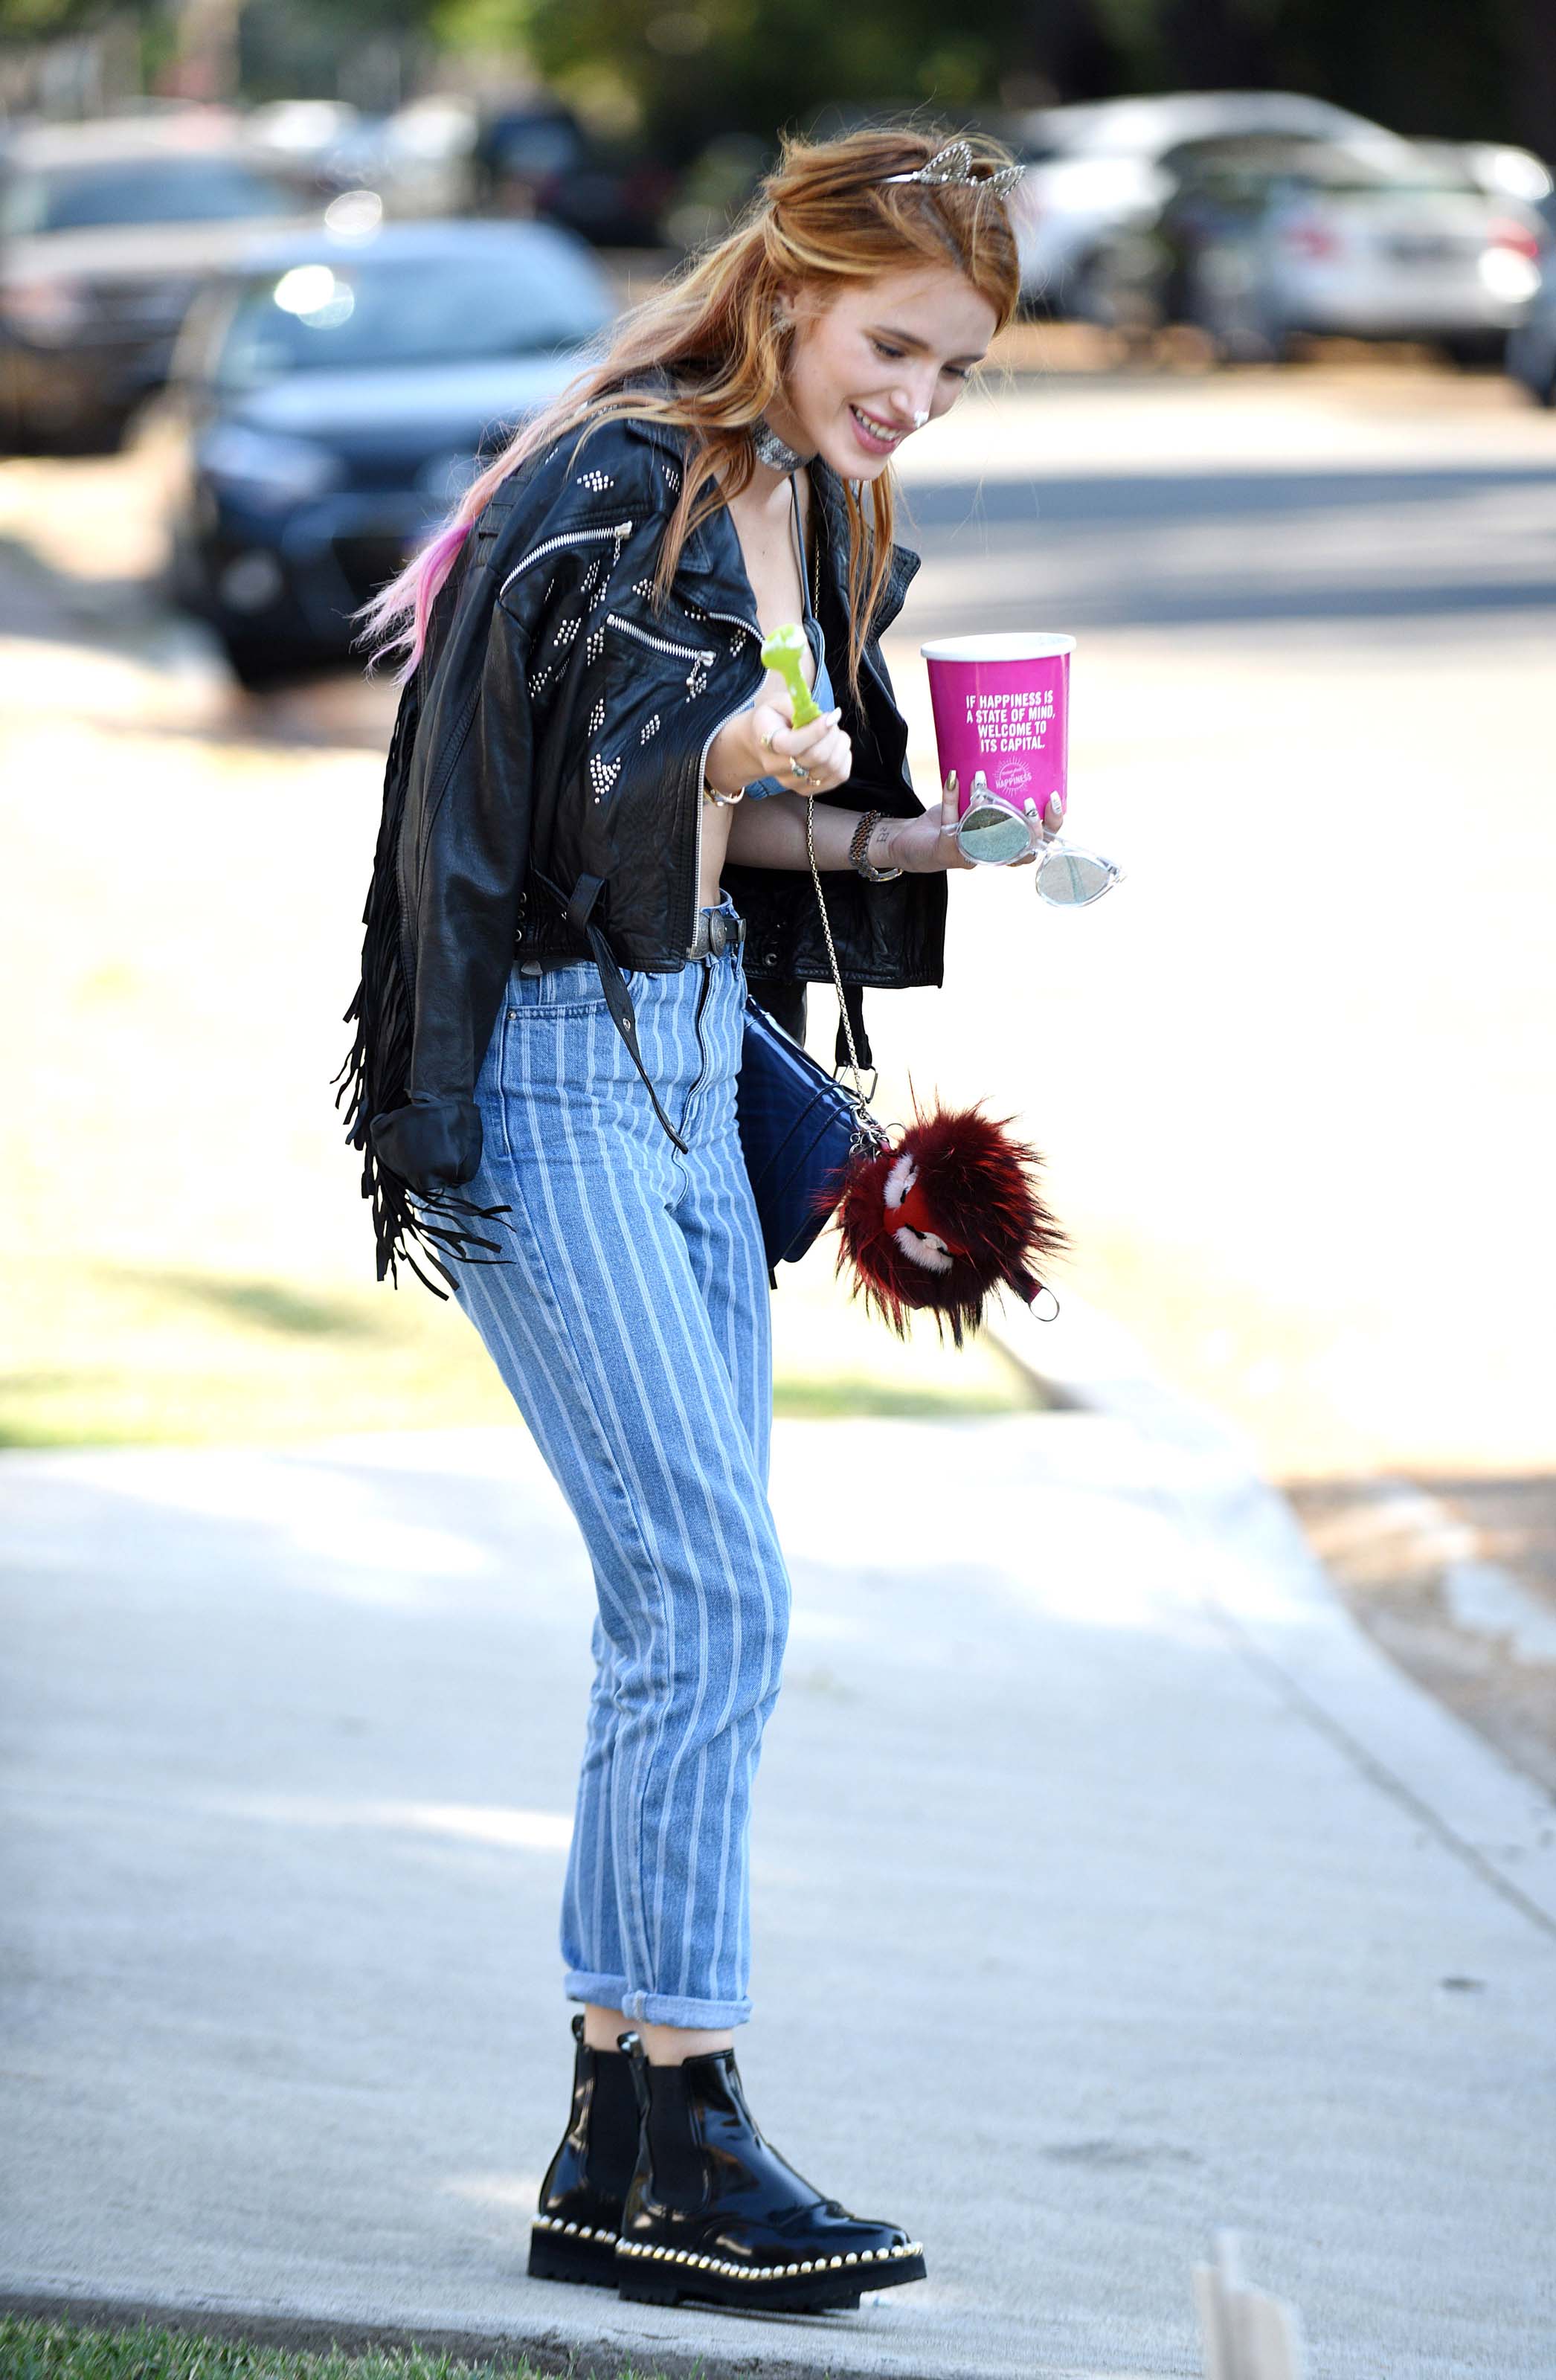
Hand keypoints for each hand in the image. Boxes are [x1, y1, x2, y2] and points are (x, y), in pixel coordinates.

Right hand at [707, 694, 851, 795]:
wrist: (760, 743)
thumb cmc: (773, 718)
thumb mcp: (778, 702)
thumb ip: (799, 705)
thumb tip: (827, 719)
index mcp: (766, 742)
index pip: (792, 745)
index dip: (816, 731)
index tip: (831, 716)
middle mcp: (776, 767)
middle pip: (815, 757)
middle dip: (831, 734)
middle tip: (830, 720)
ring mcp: (792, 782)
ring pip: (831, 767)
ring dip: (840, 745)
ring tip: (833, 732)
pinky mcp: (807, 789)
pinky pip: (839, 776)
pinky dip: (844, 758)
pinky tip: (836, 747)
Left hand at [880, 778, 1067, 874]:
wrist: (913, 840)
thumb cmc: (953, 820)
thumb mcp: (981, 802)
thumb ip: (998, 788)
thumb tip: (1016, 749)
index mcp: (1007, 843)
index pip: (1040, 841)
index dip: (1052, 825)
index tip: (1056, 799)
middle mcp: (992, 854)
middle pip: (1021, 851)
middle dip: (1030, 828)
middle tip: (1029, 802)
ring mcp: (970, 855)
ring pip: (986, 840)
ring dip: (987, 810)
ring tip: (983, 782)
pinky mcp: (946, 851)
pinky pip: (951, 825)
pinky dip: (952, 799)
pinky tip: (953, 778)